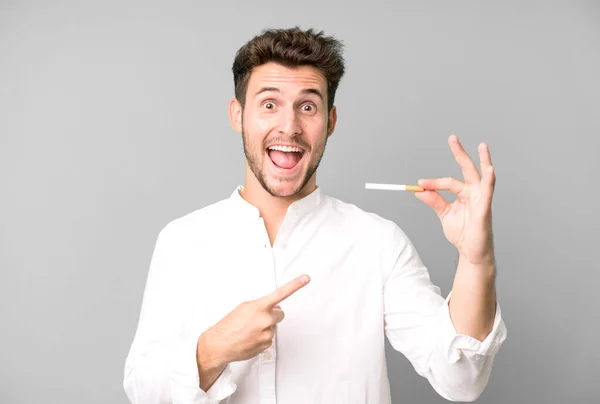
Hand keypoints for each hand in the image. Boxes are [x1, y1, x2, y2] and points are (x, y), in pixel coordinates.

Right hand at [198, 274, 309, 367]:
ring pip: (274, 327)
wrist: (219, 344)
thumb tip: (276, 307)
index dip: (295, 285)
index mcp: (259, 307)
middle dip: (272, 315)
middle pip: (280, 314)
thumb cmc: (229, 325)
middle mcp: (265, 320)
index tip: (305, 278)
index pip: (281, 293)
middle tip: (257, 319)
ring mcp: (266, 334)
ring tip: (250, 330)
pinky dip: (262, 337)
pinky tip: (250, 337)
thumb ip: (262, 305)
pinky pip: (269, 338)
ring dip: (266, 327)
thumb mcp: (244, 307)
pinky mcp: (266, 345)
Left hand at [415, 134, 495, 265]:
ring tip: (482, 145)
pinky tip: (490, 169)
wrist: (470, 252)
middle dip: (460, 153)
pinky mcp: (485, 209)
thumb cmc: (462, 233)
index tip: (419, 184)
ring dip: (483, 160)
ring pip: (483, 176)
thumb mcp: (444, 214)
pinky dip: (489, 180)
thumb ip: (434, 201)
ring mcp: (482, 199)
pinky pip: (488, 192)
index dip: (433, 182)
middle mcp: (475, 193)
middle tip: (452, 137)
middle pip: (467, 169)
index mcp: (465, 193)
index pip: (448, 182)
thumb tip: (419, 190)